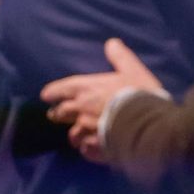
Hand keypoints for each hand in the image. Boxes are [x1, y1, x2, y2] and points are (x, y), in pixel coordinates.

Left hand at [39, 38, 159, 162]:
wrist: (147, 124)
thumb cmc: (139, 94)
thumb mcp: (132, 70)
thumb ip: (120, 57)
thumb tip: (112, 43)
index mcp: (86, 89)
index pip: (61, 89)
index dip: (53, 92)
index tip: (46, 96)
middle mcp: (80, 110)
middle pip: (61, 113)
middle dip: (57, 114)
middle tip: (54, 115)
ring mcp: (85, 131)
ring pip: (72, 135)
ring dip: (73, 134)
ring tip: (75, 137)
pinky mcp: (94, 148)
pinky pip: (85, 150)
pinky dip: (86, 150)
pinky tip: (89, 150)